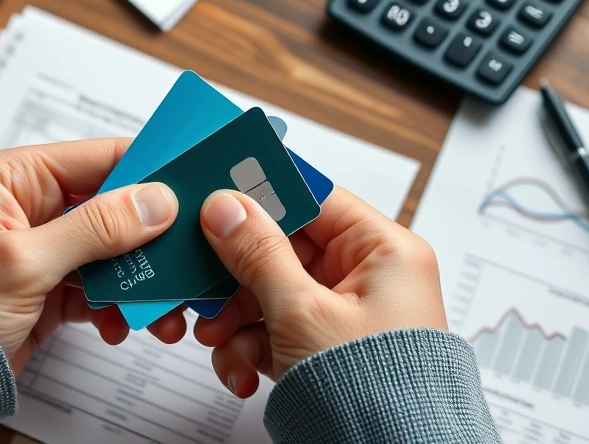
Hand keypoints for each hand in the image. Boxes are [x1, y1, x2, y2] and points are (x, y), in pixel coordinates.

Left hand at [0, 139, 185, 371]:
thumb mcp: (23, 261)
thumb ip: (95, 227)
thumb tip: (155, 201)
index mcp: (9, 178)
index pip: (95, 157)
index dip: (146, 168)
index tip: (191, 181)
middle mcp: (25, 207)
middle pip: (110, 206)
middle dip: (149, 235)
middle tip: (185, 254)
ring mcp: (38, 249)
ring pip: (110, 250)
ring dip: (138, 276)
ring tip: (161, 304)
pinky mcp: (46, 288)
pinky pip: (98, 285)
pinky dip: (116, 304)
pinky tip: (122, 323)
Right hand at [193, 187, 446, 397]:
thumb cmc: (374, 390)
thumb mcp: (302, 311)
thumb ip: (258, 254)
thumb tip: (226, 207)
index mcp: (384, 251)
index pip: (315, 200)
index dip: (264, 196)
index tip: (219, 197)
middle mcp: (368, 278)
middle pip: (284, 250)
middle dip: (238, 277)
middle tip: (203, 284)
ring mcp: (345, 316)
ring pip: (271, 293)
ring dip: (236, 319)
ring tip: (218, 339)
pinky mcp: (325, 349)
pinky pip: (276, 330)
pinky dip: (250, 348)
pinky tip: (241, 371)